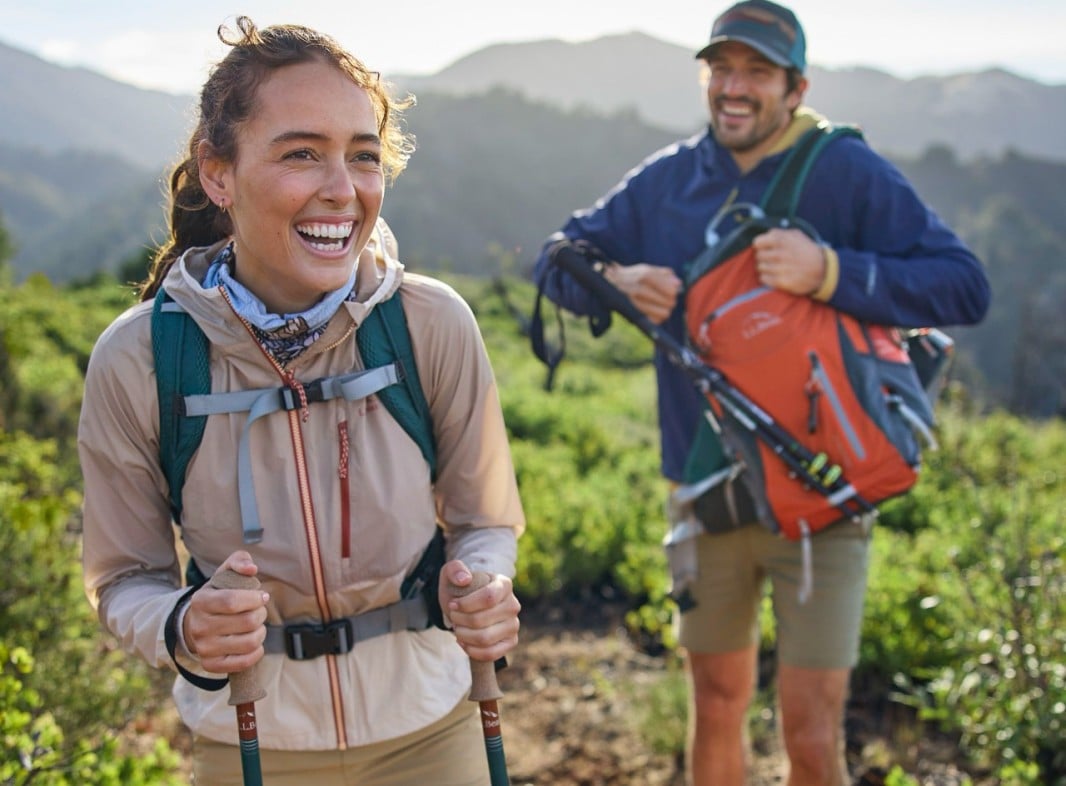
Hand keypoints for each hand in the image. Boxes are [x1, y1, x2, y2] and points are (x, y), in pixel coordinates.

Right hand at [183, 551, 268, 673]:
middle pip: (246, 622)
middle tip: (259, 610)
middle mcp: (199, 626)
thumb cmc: (218, 594)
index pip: (232, 601)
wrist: (196, 623)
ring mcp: (204, 648)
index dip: (254, 598)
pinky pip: (244, 662)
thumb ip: (239, 561)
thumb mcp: (225, 573)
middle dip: (261, 613)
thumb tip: (251, 569)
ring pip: (249, 642)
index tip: (262, 596)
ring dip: (261, 632)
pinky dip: (257, 652)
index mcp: (200, 601)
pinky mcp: (211, 664)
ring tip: (256, 625)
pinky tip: (254, 642)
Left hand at [440, 561, 520, 662]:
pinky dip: (472, 651)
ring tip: (457, 628)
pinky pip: (491, 653)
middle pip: (483, 620)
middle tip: (453, 617)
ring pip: (486, 638)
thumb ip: (455, 569)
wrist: (466, 606)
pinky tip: (463, 642)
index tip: (452, 605)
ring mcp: (514, 625)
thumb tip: (465, 580)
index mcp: (504, 584)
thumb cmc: (460, 588)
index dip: (466, 604)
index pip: (488, 597)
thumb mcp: (451, 573)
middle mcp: (513, 604)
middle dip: (460, 620)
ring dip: (464, 636)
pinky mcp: (511, 642)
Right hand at [602, 262, 680, 323]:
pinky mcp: (631, 315)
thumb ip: (664, 274)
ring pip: (663, 313)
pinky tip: (652, 313)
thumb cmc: (631, 276)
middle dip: (670, 301)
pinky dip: (655, 318)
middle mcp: (639, 289)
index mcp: (645, 276)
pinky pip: (653, 321)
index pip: (670, 290)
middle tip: (665, 299)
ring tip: (659, 306)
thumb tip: (678, 284)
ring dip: (664, 310)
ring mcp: (634, 303)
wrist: (606, 284)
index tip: (671, 291)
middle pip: (669, 302)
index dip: (673, 292)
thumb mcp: (646, 269)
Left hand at [751, 228, 826, 294]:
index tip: (766, 248)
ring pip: (760, 268)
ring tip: (774, 268)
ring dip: (765, 268)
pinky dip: (767, 278)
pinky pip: (763, 279)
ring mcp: (780, 268)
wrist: (823, 269)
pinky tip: (775, 276)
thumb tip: (763, 236)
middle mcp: (779, 254)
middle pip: (758, 256)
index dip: (761, 245)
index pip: (757, 242)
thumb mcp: (796, 235)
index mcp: (781, 240)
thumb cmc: (807, 250)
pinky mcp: (781, 282)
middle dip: (764, 257)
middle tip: (771, 259)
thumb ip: (779, 233)